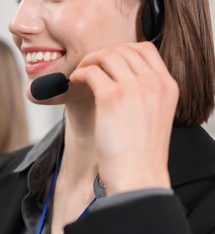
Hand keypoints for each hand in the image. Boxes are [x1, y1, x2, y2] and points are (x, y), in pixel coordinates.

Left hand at [70, 42, 178, 195]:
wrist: (138, 177)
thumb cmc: (141, 154)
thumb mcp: (154, 116)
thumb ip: (144, 93)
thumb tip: (117, 77)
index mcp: (167, 86)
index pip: (145, 49)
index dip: (122, 50)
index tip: (108, 61)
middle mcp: (153, 82)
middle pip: (123, 49)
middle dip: (101, 54)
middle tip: (89, 66)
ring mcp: (133, 88)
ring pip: (106, 56)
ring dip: (88, 62)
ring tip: (80, 74)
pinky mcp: (111, 98)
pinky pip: (91, 72)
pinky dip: (79, 73)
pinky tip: (74, 82)